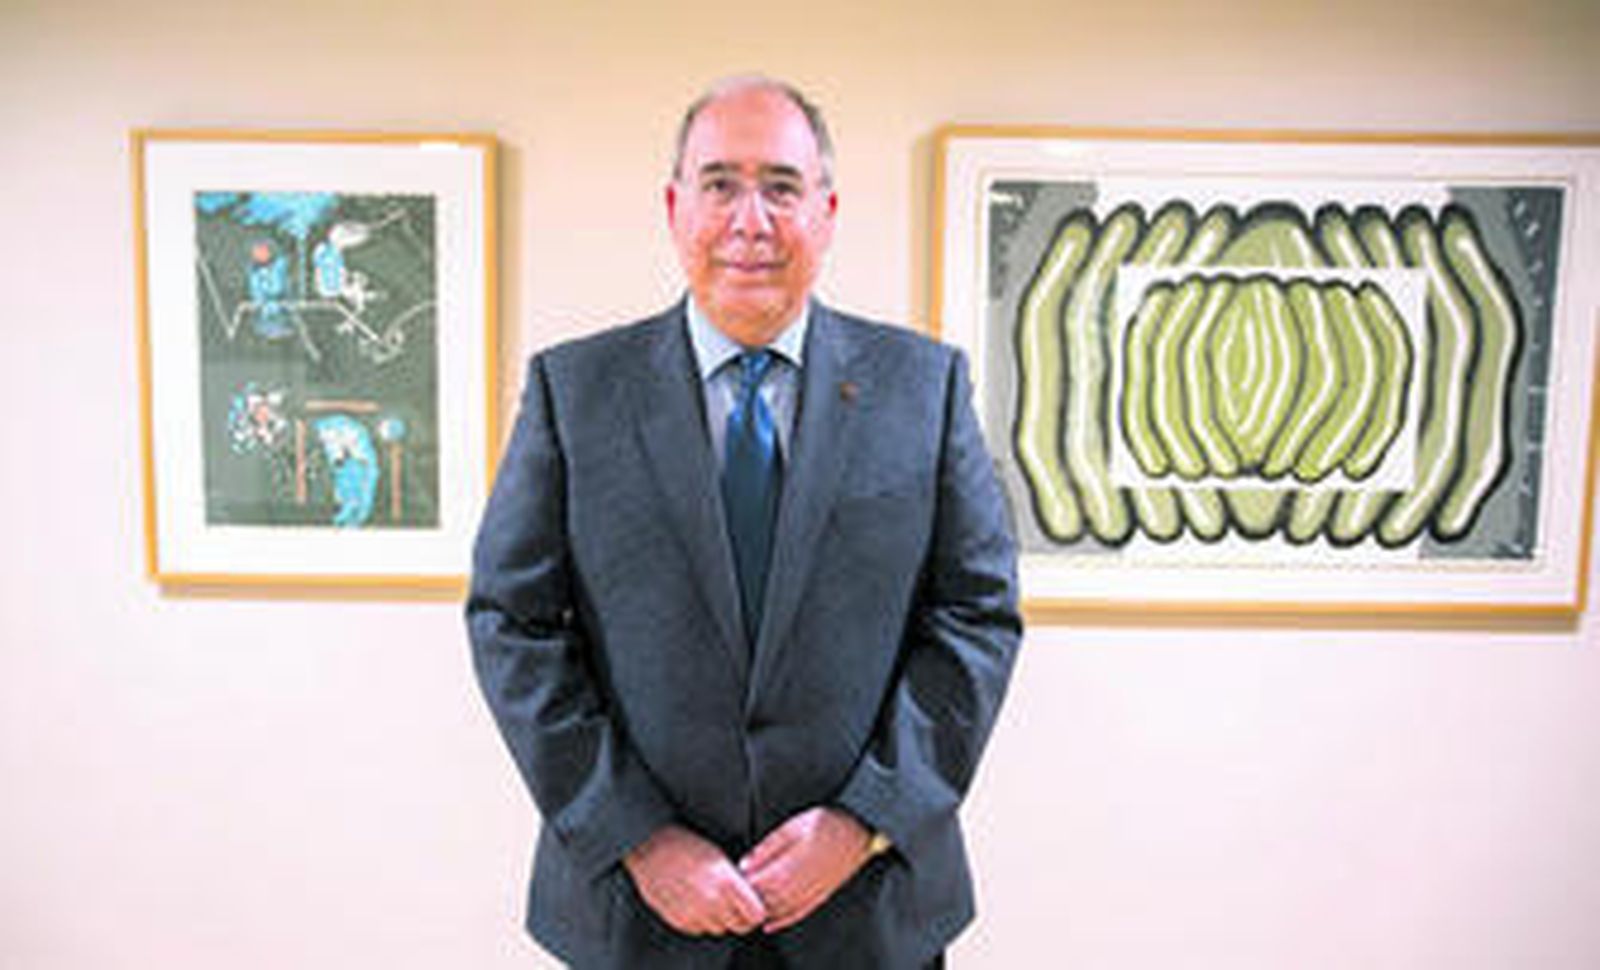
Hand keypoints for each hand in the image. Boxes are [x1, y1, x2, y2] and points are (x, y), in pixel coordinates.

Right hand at [623, 824, 766, 935]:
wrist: (650, 848)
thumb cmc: (686, 846)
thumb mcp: (720, 857)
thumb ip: (738, 883)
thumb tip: (753, 899)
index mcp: (727, 883)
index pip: (756, 915)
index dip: (756, 909)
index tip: (752, 903)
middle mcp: (712, 902)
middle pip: (739, 926)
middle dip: (739, 915)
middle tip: (732, 901)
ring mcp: (694, 914)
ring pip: (719, 929)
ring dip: (719, 918)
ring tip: (710, 898)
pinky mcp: (679, 921)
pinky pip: (699, 929)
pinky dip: (700, 920)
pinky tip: (694, 901)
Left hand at [738, 806, 873, 931]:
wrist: (859, 829)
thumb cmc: (825, 822)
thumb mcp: (793, 826)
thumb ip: (768, 847)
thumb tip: (744, 865)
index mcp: (791, 866)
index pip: (758, 885)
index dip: (741, 886)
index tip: (729, 881)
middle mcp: (801, 885)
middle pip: (766, 901)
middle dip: (748, 900)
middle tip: (732, 895)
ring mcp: (813, 894)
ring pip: (780, 912)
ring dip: (762, 912)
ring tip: (747, 905)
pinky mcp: (821, 897)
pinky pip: (798, 915)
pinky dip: (781, 921)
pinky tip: (769, 924)